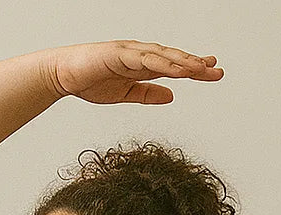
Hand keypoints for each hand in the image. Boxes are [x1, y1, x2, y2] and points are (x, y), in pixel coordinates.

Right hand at [45, 39, 222, 104]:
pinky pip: (145, 59)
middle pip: (173, 59)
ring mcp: (130, 52)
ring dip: (182, 62)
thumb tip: (171, 96)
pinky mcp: (119, 53)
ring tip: (201, 68)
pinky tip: (175, 69)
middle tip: (217, 70)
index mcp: (142, 65)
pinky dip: (162, 63)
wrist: (64, 75)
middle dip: (195, 64)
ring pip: (163, 56)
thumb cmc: (90, 82)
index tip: (211, 71)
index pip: (172, 66)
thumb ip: (147, 94)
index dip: (192, 68)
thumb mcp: (125, 94)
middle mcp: (140, 54)